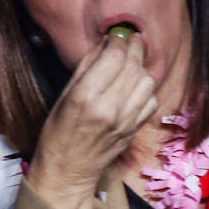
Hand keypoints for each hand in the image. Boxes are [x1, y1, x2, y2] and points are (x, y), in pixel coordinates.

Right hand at [23, 33, 157, 208]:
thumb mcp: (63, 97)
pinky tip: (136, 85)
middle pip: (133, 66)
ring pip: (146, 81)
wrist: (68, 171)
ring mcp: (125, 121)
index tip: (115, 36)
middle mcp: (110, 108)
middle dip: (134, 48)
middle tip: (131, 39)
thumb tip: (104, 44)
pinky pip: (150, 100)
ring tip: (132, 61)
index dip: (118, 41)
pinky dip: (146, 88)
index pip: (114, 57)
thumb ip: (85, 68)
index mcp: (86, 97)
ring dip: (141, 67)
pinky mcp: (134, 130)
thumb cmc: (57, 133)